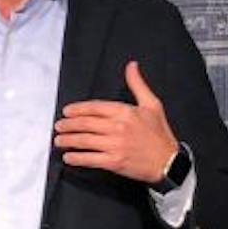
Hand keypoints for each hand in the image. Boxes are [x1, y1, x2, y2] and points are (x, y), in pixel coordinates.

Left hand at [54, 61, 181, 182]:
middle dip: (69, 125)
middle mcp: (118, 127)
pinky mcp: (114, 162)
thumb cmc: (160, 135)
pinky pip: (90, 158)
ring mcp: (115, 145)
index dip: (78, 109)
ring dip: (69, 140)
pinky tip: (69, 157)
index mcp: (125, 112)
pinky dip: (77, 158)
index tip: (67, 112)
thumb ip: (138, 84)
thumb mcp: (152, 104)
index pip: (95, 107)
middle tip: (59, 126)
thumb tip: (131, 66)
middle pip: (86, 123)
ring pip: (85, 140)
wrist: (169, 162)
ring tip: (59, 140)